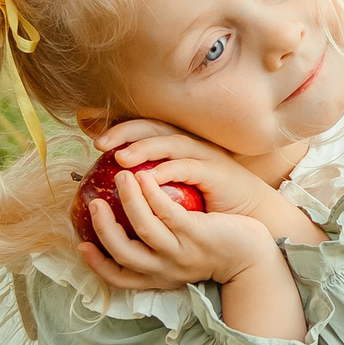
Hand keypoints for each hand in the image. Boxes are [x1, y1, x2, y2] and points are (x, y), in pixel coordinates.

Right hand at [77, 169, 274, 293]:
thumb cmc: (212, 250)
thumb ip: (156, 250)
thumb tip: (128, 229)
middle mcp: (165, 269)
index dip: (97, 264)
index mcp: (157, 277)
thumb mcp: (180, 257)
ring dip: (127, 201)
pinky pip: (167, 212)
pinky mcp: (196, 233)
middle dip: (103, 228)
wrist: (250, 255)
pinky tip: (144, 176)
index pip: (119, 277)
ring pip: (143, 229)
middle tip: (94, 202)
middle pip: (123, 254)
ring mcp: (181, 252)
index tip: (81, 245)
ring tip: (121, 176)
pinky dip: (151, 194)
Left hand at [92, 122, 320, 241]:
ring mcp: (203, 156)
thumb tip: (113, 187)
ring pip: (169, 143)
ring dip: (143, 148)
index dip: (120, 128)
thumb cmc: (208, 205)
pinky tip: (150, 178)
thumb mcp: (174, 191)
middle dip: (125, 131)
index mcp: (177, 146)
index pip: (145, 128)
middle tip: (100, 142)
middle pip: (153, 127)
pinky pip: (188, 166)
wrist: (248, 216)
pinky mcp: (215, 171)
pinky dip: (168, 170)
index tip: (94, 138)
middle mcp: (189, 145)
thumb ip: (150, 183)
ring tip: (121, 158)